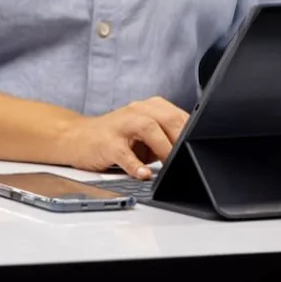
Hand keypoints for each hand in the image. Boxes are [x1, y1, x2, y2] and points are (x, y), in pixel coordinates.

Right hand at [58, 96, 189, 177]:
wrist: (77, 138)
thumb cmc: (117, 138)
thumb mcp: (146, 136)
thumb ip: (167, 139)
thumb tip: (194, 152)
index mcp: (151, 108)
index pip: (180, 116)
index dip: (194, 132)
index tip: (203, 147)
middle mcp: (137, 111)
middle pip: (168, 119)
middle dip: (182, 138)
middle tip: (191, 157)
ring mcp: (121, 125)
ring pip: (148, 128)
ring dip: (164, 147)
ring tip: (172, 164)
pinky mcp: (107, 142)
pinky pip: (123, 153)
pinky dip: (135, 164)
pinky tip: (143, 173)